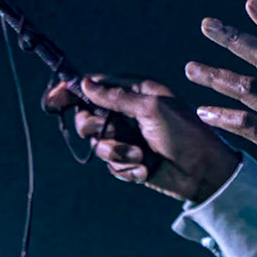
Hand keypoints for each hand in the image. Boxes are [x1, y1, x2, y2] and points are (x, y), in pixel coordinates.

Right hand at [45, 74, 241, 203]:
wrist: (204, 173)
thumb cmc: (185, 133)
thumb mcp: (152, 109)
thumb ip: (116, 97)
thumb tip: (85, 83)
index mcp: (134, 92)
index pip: (94, 86)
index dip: (70, 92)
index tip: (52, 100)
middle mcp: (127, 113)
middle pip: (87, 117)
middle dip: (96, 128)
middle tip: (108, 131)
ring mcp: (128, 138)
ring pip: (98, 146)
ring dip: (118, 153)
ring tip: (141, 156)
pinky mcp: (130, 161)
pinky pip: (112, 166)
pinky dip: (128, 169)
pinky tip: (147, 169)